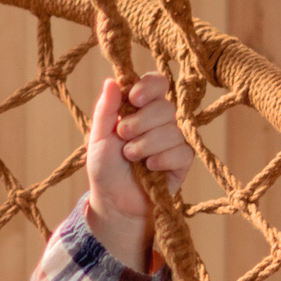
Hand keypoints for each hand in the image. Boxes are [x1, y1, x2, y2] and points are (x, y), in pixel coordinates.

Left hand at [83, 73, 189, 269]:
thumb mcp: (98, 136)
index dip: (149, 87)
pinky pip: (181, 152)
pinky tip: (149, 168)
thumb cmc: (105, 167)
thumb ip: (105, 109)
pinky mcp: (182, 162)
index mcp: (141, 108)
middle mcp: (160, 121)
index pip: (158, 83)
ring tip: (131, 157)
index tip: (133, 99)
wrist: (113, 200)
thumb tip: (111, 80)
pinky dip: (162, 159)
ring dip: (146, 145)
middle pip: (165, 107)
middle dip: (140, 122)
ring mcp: (173, 140)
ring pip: (172, 131)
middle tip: (123, 136)